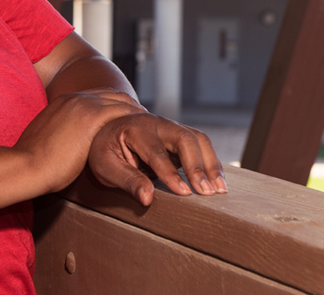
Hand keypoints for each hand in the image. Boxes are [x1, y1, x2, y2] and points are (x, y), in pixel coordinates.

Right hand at [13, 91, 144, 194]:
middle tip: (144, 120)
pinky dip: (136, 118)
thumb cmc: (31, 162)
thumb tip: (60, 148)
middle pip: (112, 95)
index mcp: (63, 102)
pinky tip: (147, 129)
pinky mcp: (91, 117)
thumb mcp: (45, 142)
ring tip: (151, 124)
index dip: (113, 106)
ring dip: (137, 111)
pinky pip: (123, 112)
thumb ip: (57, 137)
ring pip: (121, 101)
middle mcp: (74, 98)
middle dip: (129, 106)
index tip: (125, 118)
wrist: (25, 165)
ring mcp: (83, 105)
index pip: (97, 98)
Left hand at [87, 114, 226, 206]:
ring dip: (211, 163)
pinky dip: (211, 162)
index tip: (185, 193)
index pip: (156, 152)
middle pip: (184, 138)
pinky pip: (200, 144)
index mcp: (134, 128)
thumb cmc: (103, 152)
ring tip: (219, 190)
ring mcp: (170, 127)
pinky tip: (218, 181)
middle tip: (207, 193)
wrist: (106, 132)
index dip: (171, 173)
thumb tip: (148, 199)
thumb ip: (127, 180)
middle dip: (197, 166)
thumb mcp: (106, 167)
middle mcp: (156, 123)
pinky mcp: (179, 136)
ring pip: (197, 139)